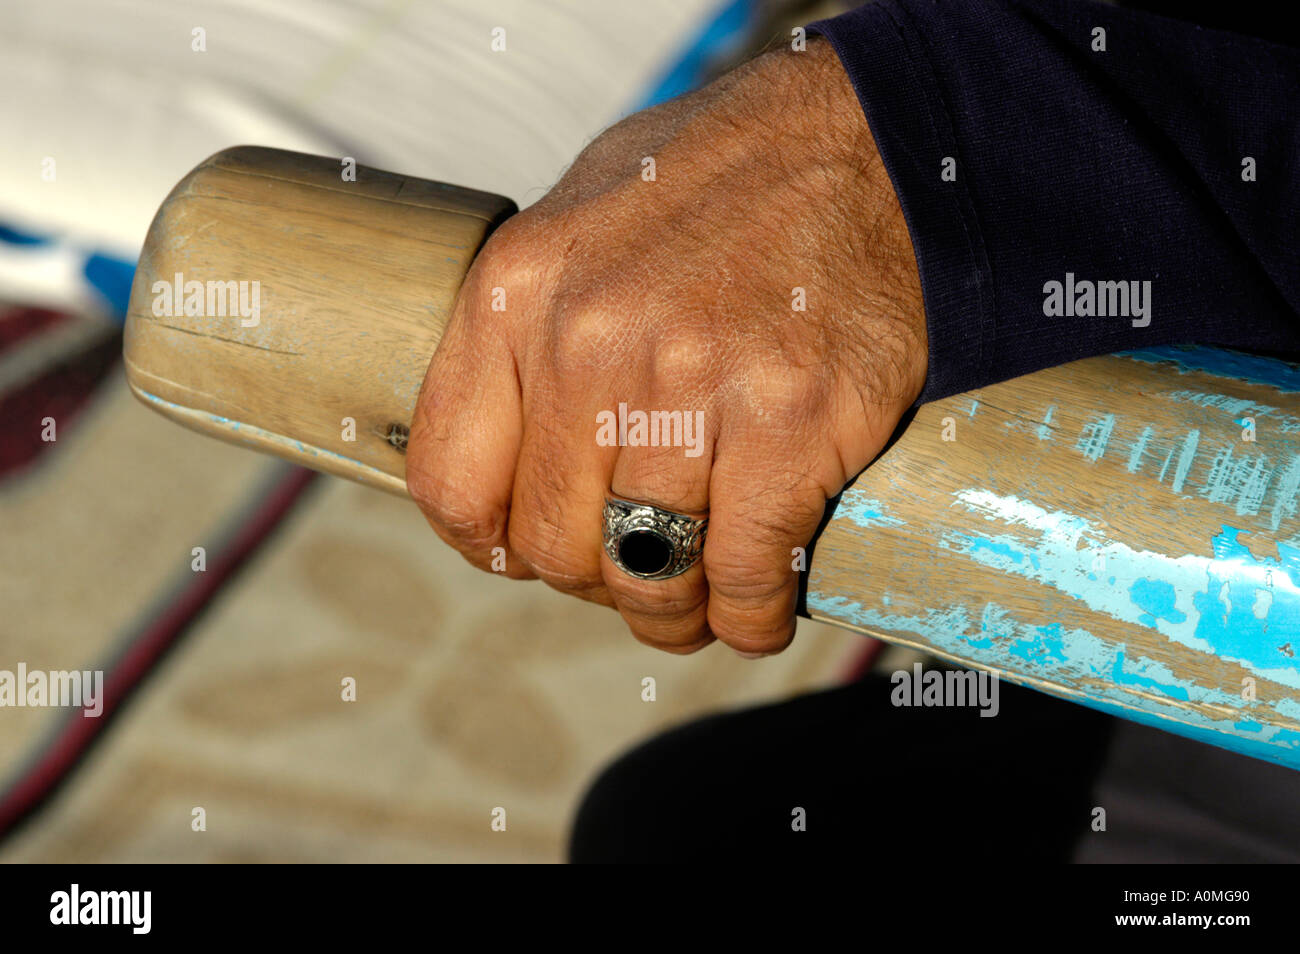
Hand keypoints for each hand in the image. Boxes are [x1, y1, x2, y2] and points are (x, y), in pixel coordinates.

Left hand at [406, 38, 926, 655]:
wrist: (868, 141)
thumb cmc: (719, 183)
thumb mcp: (579, 218)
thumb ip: (528, 328)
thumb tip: (504, 440)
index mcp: (517, 293)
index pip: (453, 482)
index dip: (491, 545)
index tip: (529, 553)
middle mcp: (591, 340)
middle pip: (552, 545)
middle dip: (592, 583)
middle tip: (633, 574)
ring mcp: (694, 382)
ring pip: (648, 573)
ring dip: (671, 612)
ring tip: (694, 602)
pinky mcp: (796, 420)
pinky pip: (746, 572)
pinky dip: (751, 615)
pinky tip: (757, 608)